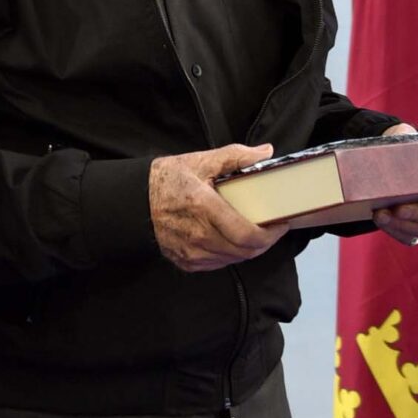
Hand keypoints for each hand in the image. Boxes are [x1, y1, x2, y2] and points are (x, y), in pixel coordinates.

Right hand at [150, 144, 289, 272]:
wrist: (136, 200)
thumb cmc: (169, 180)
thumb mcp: (201, 161)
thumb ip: (235, 156)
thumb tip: (265, 152)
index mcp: (203, 207)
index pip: (246, 234)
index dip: (270, 234)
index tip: (281, 223)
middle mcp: (197, 235)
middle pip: (244, 251)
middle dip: (264, 242)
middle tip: (271, 229)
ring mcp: (190, 252)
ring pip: (233, 260)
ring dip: (248, 249)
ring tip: (253, 233)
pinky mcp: (185, 261)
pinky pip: (217, 264)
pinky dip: (230, 255)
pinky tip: (231, 240)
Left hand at [371, 122, 417, 246]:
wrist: (386, 161)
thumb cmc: (405, 148)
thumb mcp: (407, 139)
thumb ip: (408, 137)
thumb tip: (402, 137)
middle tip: (399, 208)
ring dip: (401, 224)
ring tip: (380, 213)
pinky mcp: (412, 227)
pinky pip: (406, 235)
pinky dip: (392, 229)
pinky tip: (380, 217)